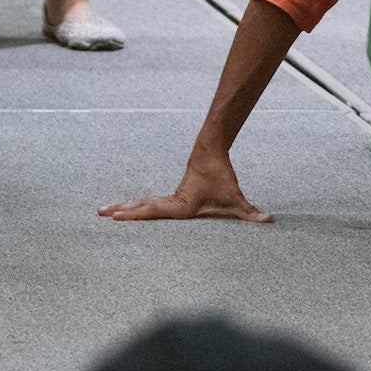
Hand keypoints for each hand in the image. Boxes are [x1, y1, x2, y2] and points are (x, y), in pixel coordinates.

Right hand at [97, 151, 271, 224]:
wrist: (211, 148)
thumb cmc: (221, 176)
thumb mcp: (236, 198)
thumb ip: (251, 212)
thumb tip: (270, 221)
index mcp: (181, 206)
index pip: (154, 212)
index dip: (136, 215)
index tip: (117, 216)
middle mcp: (171, 201)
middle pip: (143, 207)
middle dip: (122, 212)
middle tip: (100, 214)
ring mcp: (168, 196)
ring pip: (143, 203)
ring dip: (125, 207)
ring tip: (103, 211)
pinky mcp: (171, 194)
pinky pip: (149, 202)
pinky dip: (135, 205)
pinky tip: (125, 209)